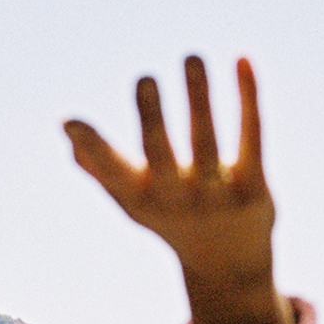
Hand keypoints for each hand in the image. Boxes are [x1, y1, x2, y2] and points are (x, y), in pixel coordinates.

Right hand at [63, 57, 294, 323]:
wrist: (229, 266)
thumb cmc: (172, 222)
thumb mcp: (134, 201)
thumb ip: (102, 169)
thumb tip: (68, 133)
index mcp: (141, 201)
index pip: (112, 171)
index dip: (92, 148)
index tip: (71, 121)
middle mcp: (176, 200)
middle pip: (161, 156)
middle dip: (152, 119)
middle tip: (144, 78)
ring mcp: (217, 196)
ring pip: (206, 140)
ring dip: (198, 97)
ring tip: (191, 57)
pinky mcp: (255, 188)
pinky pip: (252, 136)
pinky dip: (248, 97)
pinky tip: (242, 59)